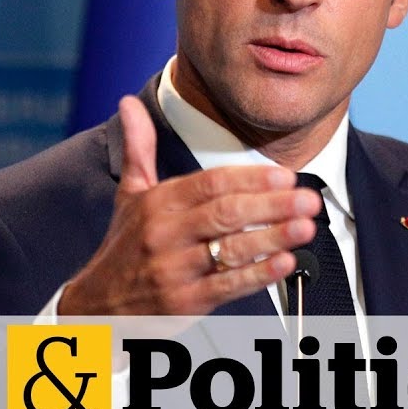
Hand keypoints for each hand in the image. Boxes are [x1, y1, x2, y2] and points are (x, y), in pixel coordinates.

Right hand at [58, 95, 320, 314]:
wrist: (98, 307)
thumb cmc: (124, 247)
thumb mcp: (129, 194)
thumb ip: (139, 148)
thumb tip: (128, 101)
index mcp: (157, 202)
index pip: (210, 183)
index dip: (251, 178)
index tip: (285, 175)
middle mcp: (164, 233)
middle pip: (226, 213)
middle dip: (273, 205)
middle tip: (309, 199)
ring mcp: (174, 270)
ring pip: (231, 249)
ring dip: (274, 237)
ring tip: (306, 227)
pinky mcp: (184, 303)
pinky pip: (227, 286)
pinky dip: (259, 274)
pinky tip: (285, 263)